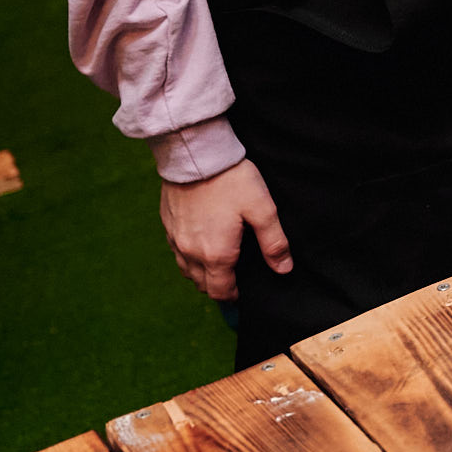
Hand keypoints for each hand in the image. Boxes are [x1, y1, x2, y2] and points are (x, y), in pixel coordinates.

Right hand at [159, 160, 290, 302]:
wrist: (195, 155)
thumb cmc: (232, 181)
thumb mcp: (262, 210)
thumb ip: (274, 243)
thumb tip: (284, 270)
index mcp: (216, 254)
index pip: (221, 291)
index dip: (233, 296)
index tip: (243, 292)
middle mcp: (190, 252)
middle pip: (202, 284)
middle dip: (218, 286)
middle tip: (234, 278)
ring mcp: (174, 239)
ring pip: (186, 271)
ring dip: (202, 273)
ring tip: (219, 264)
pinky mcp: (167, 225)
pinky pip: (176, 253)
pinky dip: (189, 257)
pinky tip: (202, 243)